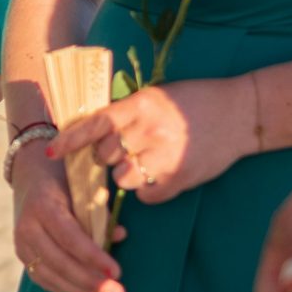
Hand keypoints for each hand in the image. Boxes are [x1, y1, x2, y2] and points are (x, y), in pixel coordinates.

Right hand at [11, 143, 126, 291]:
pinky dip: (69, 291)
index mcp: (43, 205)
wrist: (33, 175)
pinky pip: (45, 280)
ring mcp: (21, 244)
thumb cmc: (67, 179)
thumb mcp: (84, 187)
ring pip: (52, 277)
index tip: (116, 273)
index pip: (70, 237)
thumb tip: (119, 236)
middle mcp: (27, 227)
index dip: (93, 257)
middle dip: (91, 283)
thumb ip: (101, 212)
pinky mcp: (23, 256)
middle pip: (60, 262)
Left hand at [49, 73, 253, 202]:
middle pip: (106, 154)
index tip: (50, 151)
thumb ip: (127, 112)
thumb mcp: (157, 95)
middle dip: (108, 155)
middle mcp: (151, 130)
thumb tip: (94, 135)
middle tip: (125, 148)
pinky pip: (146, 195)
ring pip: (123, 178)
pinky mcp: (180, 179)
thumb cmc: (195, 101)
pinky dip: (150, 189)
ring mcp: (166, 157)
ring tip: (148, 160)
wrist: (241, 113)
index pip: (96, 124)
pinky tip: (164, 173)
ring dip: (128, 173)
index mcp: (142, 104)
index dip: (70, 139)